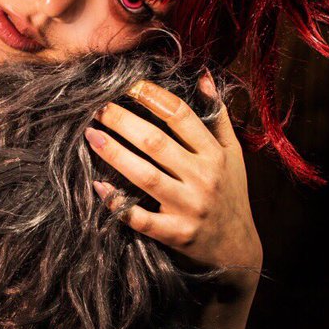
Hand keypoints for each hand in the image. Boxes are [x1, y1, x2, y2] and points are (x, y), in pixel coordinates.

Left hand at [84, 70, 262, 283]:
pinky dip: (117, 203)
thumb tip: (202, 76)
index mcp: (214, 155)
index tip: (127, 84)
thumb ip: (217, 115)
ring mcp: (188, 208)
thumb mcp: (232, 154)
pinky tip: (97, 187)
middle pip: (156, 142)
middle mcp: (202, 178)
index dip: (152, 96)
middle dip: (123, 121)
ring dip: (114, 154)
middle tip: (97, 106)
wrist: (238, 251)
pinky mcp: (174, 234)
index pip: (180, 116)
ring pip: (145, 176)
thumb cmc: (231, 195)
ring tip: (91, 135)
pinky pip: (140, 218)